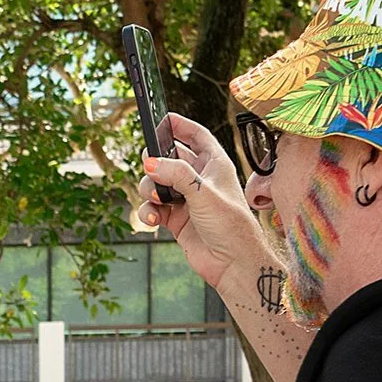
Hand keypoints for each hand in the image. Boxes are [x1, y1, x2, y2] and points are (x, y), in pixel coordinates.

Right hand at [135, 114, 266, 292]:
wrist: (233, 263)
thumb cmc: (231, 225)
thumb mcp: (203, 192)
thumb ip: (176, 174)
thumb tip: (149, 163)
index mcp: (215, 164)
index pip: (196, 136)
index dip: (179, 125)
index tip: (160, 118)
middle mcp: (200, 179)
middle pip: (169, 159)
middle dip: (155, 163)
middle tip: (149, 166)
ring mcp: (186, 200)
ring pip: (156, 185)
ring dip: (150, 191)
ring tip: (158, 201)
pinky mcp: (176, 220)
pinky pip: (154, 208)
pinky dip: (149, 212)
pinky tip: (153, 220)